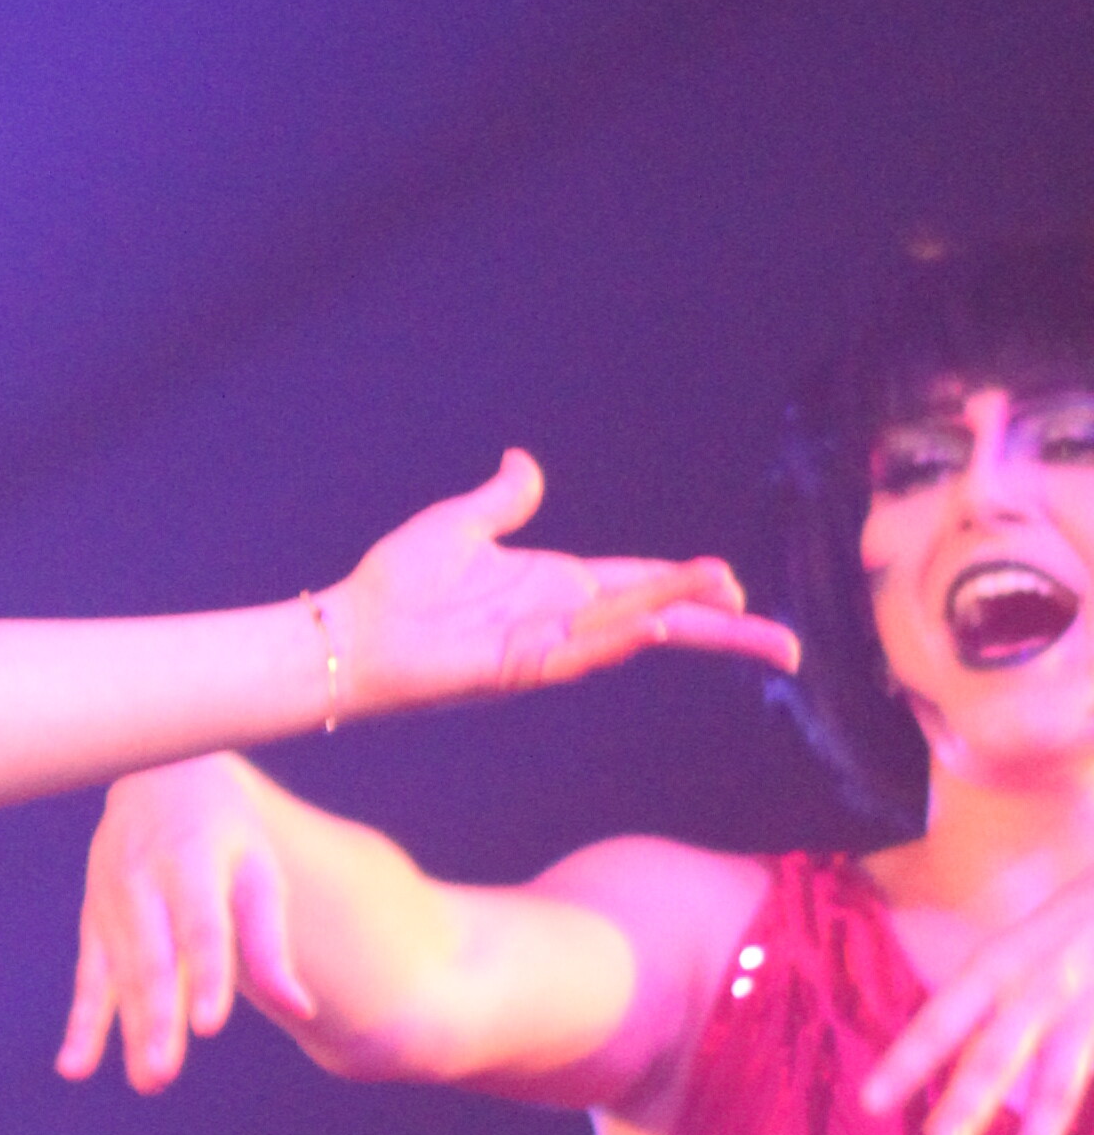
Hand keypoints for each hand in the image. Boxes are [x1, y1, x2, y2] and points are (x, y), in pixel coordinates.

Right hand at [58, 759, 317, 1090]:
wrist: (158, 776)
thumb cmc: (225, 835)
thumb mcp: (258, 872)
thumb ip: (271, 943)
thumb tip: (300, 1010)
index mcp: (193, 859)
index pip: (200, 927)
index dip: (204, 977)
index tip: (210, 1026)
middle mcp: (144, 880)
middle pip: (152, 960)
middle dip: (156, 1020)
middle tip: (163, 1075)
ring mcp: (112, 900)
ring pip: (120, 976)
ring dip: (129, 1032)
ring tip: (149, 1081)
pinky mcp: (94, 919)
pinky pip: (88, 977)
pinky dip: (83, 1022)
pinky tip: (76, 1065)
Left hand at [329, 452, 795, 713]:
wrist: (349, 630)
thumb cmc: (397, 585)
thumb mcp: (461, 525)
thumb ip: (503, 499)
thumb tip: (523, 464)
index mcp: (558, 587)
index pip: (644, 583)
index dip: (691, 585)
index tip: (738, 588)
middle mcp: (562, 620)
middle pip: (660, 619)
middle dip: (720, 630)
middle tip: (784, 648)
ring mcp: (544, 648)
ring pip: (629, 633)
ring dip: (680, 617)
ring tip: (731, 601)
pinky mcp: (516, 669)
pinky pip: (579, 656)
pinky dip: (618, 641)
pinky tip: (656, 624)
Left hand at [859, 869, 1093, 1134]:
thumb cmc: (1078, 919)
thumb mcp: (1026, 944)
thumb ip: (996, 1002)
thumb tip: (957, 1071)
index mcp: (1005, 963)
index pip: (943, 1017)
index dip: (908, 1060)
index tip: (870, 1104)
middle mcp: (1043, 987)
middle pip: (998, 1056)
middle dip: (967, 1108)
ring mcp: (1091, 1009)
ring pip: (1060, 1086)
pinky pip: (1091, 1078)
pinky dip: (1078, 1132)